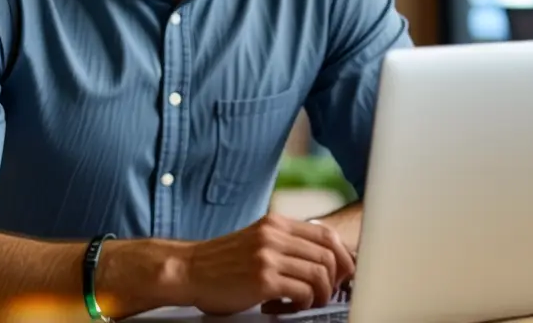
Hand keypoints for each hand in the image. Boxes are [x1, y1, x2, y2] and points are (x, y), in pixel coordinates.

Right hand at [179, 212, 355, 314]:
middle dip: (336, 280)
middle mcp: (274, 235)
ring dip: (319, 295)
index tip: (343, 275)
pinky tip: (286, 307)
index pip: (327, 235)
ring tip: (304, 303)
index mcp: (276, 223)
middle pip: (329, 255)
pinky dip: (302, 304)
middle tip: (326, 294)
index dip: (344, 257)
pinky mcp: (263, 279)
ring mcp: (268, 256)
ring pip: (320, 275)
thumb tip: (324, 261)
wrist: (188, 270)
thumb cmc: (222, 262)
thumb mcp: (257, 241)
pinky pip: (302, 293)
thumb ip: (286, 244)